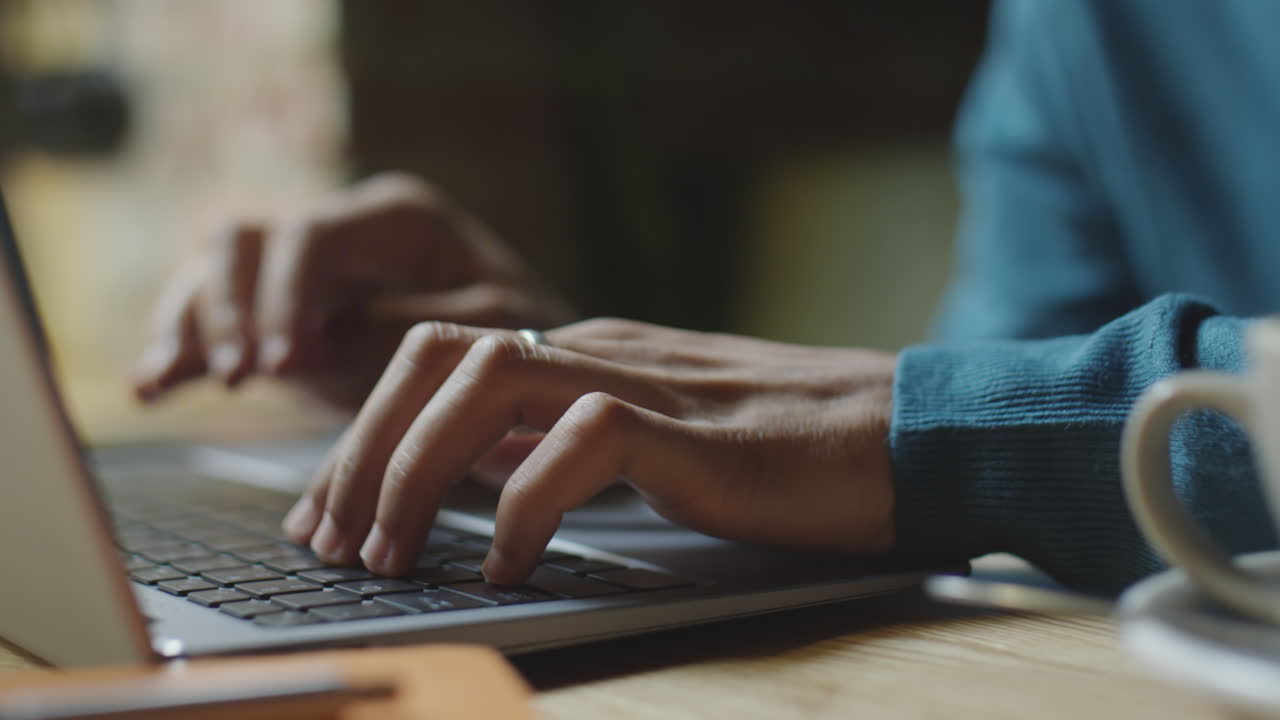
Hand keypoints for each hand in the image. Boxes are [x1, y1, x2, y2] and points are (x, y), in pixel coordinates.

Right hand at [132, 172, 573, 410]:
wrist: (531, 366)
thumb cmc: (528, 337)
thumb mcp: (495, 329)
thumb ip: (412, 328)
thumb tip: (326, 341)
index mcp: (396, 219)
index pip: (310, 237)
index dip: (285, 296)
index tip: (286, 362)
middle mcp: (342, 234)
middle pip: (245, 242)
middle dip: (231, 308)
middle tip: (242, 377)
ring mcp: (307, 274)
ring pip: (216, 271)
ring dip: (192, 323)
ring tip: (177, 381)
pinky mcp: (288, 317)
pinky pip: (217, 318)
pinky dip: (182, 346)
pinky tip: (152, 388)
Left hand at [280, 318, 897, 582]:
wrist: (899, 432)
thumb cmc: (779, 450)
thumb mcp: (645, 438)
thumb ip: (561, 440)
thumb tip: (478, 471)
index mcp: (578, 353)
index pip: (435, 364)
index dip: (363, 435)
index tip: (326, 513)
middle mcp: (593, 350)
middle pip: (433, 360)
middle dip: (360, 451)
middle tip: (328, 541)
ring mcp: (638, 380)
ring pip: (483, 384)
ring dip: (416, 470)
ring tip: (389, 553)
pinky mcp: (685, 426)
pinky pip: (578, 445)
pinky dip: (523, 507)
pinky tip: (508, 565)